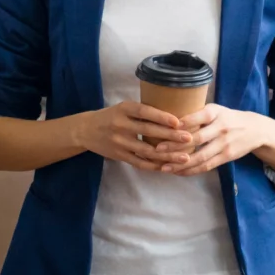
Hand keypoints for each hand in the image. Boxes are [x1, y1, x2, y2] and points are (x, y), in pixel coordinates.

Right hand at [77, 102, 193, 171]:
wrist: (85, 130)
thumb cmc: (111, 116)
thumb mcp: (123, 108)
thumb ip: (143, 112)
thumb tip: (175, 117)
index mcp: (123, 109)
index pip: (144, 112)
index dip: (161, 117)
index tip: (178, 122)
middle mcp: (120, 125)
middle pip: (148, 131)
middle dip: (170, 136)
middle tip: (189, 138)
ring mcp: (119, 142)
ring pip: (146, 150)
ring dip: (167, 155)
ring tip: (185, 157)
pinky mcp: (118, 155)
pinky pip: (139, 162)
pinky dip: (154, 166)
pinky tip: (168, 167)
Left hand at [164, 105, 274, 176]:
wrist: (256, 129)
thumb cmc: (227, 118)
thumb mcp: (215, 110)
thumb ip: (196, 113)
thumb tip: (167, 119)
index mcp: (215, 113)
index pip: (197, 117)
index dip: (182, 123)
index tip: (164, 127)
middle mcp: (221, 128)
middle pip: (197, 139)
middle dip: (176, 145)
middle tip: (158, 149)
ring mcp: (224, 144)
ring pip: (200, 156)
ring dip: (181, 163)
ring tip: (164, 167)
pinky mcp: (227, 157)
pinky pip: (207, 166)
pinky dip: (191, 170)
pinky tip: (178, 172)